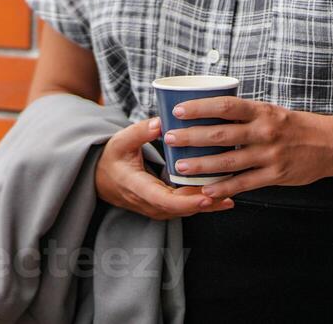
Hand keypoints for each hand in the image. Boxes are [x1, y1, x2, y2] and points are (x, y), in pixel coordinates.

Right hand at [94, 116, 234, 219]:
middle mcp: (148, 203)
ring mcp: (157, 209)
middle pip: (182, 209)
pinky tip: (222, 195)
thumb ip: (139, 132)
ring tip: (231, 192)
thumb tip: (160, 122)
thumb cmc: (111, 158)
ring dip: (208, 203)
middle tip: (230, 191)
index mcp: (136, 187)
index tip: (207, 196)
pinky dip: (202, 202)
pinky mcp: (164, 208)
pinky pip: (185, 207)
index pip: (165, 201)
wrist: (100, 179)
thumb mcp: (120, 141)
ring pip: (186, 210)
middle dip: (207, 202)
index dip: (188, 202)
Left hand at [162, 97, 332, 200]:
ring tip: (180, 167)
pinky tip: (206, 190)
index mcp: (260, 111)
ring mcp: (270, 155)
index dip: (200, 108)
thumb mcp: (269, 111)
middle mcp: (264, 132)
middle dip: (191, 138)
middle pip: (220, 135)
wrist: (332, 145)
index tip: (177, 110)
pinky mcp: (276, 175)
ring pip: (229, 161)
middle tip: (169, 139)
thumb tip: (205, 110)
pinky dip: (224, 188)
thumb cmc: (292, 125)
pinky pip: (245, 183)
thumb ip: (242, 114)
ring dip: (201, 165)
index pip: (225, 106)